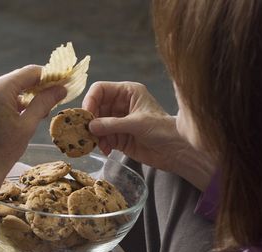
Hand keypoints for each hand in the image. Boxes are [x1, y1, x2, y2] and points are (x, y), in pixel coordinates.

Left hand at [0, 65, 66, 210]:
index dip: (47, 76)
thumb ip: (44, 103)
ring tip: (30, 113)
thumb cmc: (3, 152)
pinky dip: (2, 101)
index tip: (60, 82)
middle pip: (14, 79)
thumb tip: (61, 88)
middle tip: (48, 101)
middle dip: (33, 88)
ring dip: (18, 96)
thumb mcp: (28, 126)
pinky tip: (11, 117)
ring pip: (2, 87)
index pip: (28, 72)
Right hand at [82, 81, 214, 190]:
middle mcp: (121, 104)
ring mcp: (119, 121)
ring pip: (97, 124)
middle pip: (95, 107)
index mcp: (128, 92)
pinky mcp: (119, 137)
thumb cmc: (163, 130)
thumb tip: (90, 126)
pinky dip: (101, 144)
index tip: (86, 114)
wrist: (176, 151)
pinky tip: (106, 150)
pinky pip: (102, 138)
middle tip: (86, 132)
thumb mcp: (137, 123)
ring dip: (95, 135)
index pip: (100, 89)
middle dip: (90, 120)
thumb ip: (112, 124)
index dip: (90, 100)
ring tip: (97, 144)